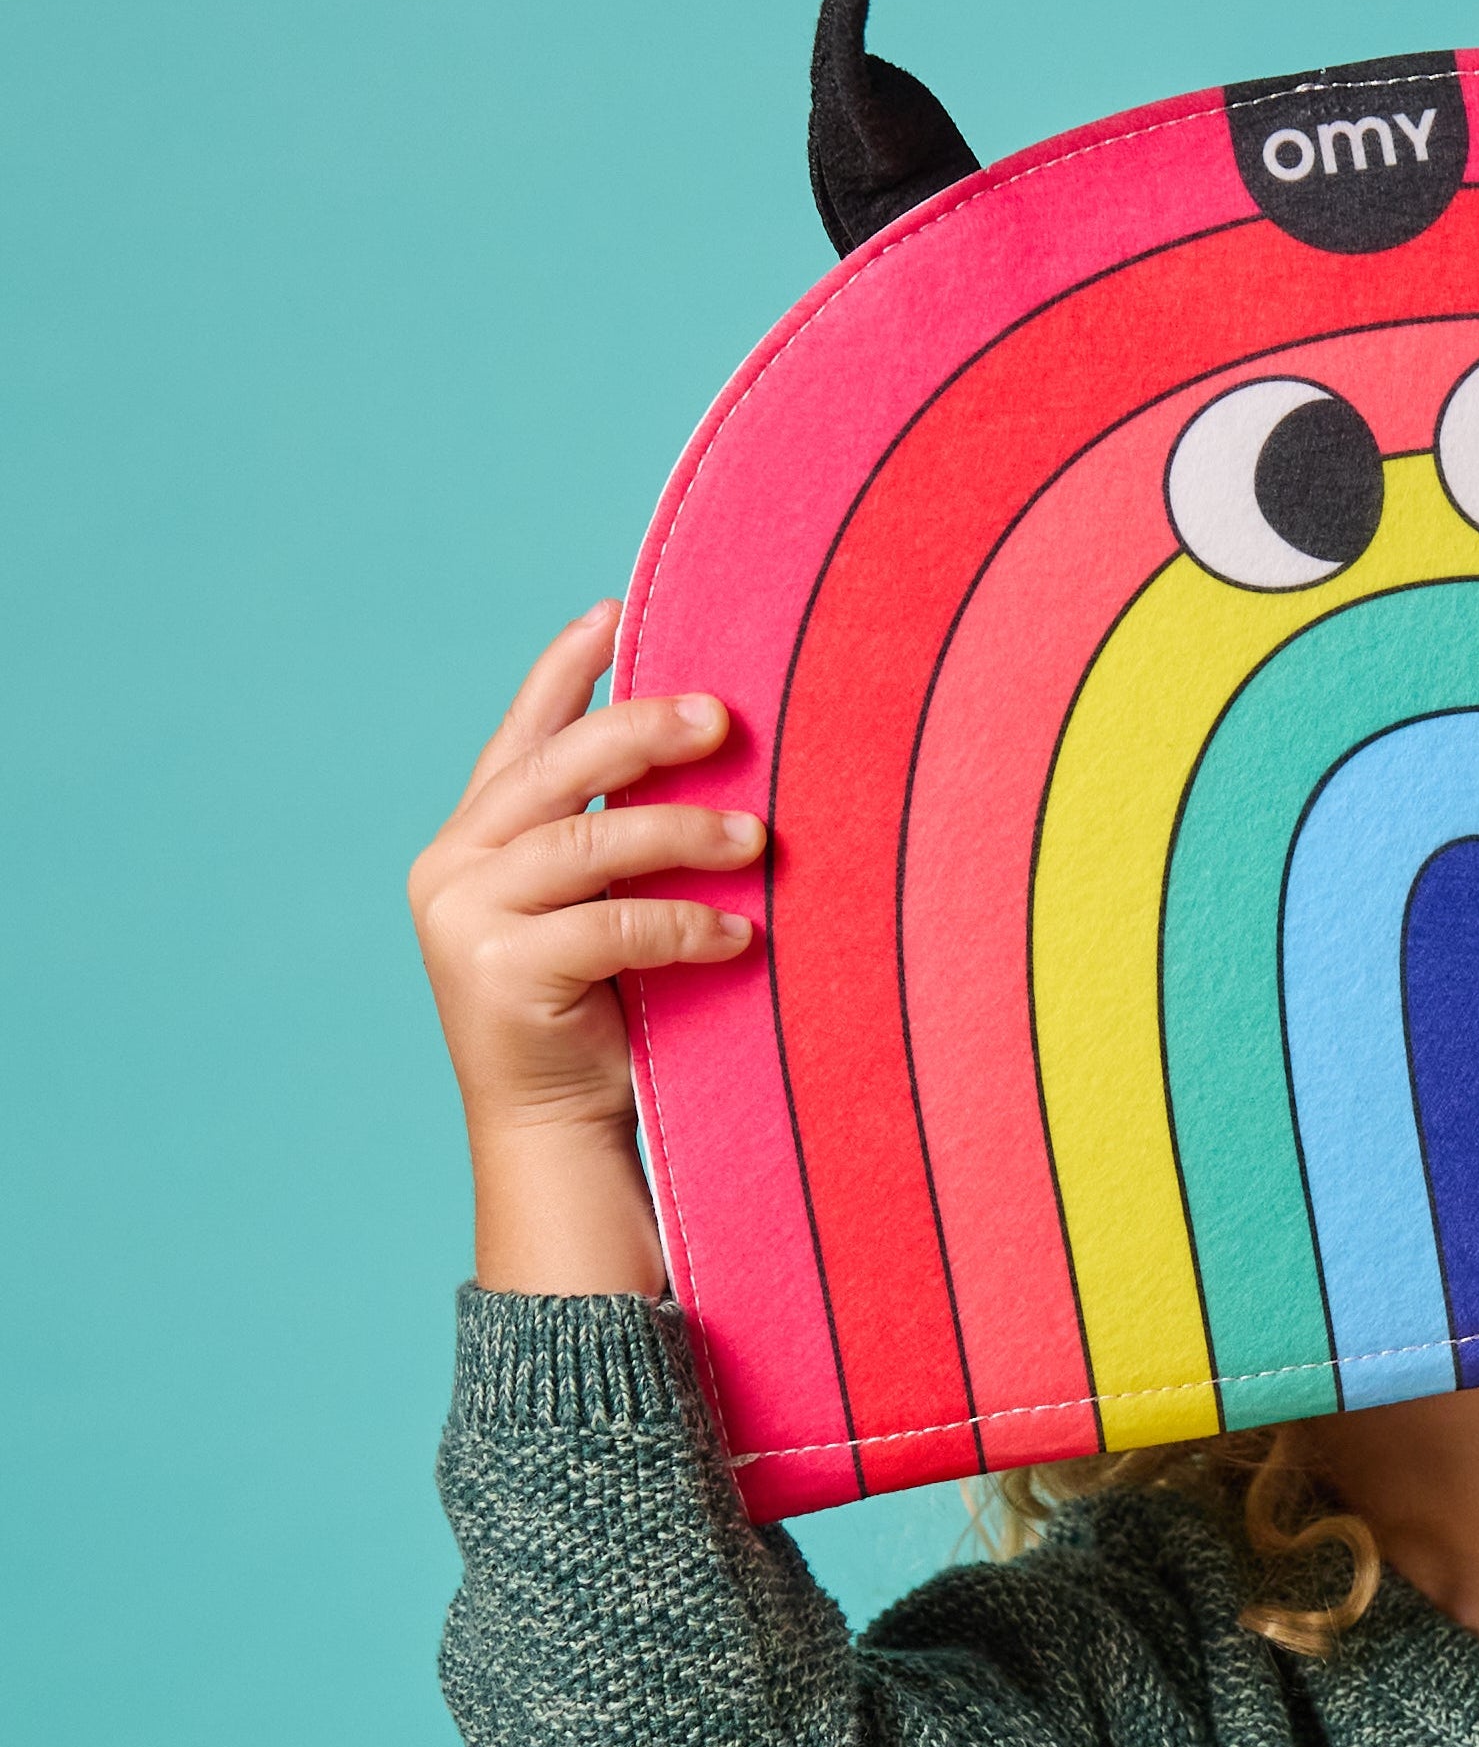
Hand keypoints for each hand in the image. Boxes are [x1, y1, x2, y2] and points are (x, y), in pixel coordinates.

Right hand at [407, 602, 764, 1292]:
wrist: (555, 1135)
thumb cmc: (599, 1017)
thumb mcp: (598, 911)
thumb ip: (612, 840)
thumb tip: (703, 756)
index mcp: (473, 839)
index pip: (522, 735)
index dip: (566, 670)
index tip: (618, 610)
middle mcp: (453, 866)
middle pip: (556, 769)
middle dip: (643, 732)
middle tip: (725, 718)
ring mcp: (465, 919)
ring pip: (588, 844)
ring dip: (682, 833)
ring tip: (758, 838)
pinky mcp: (498, 975)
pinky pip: (611, 926)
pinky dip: (684, 924)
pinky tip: (739, 934)